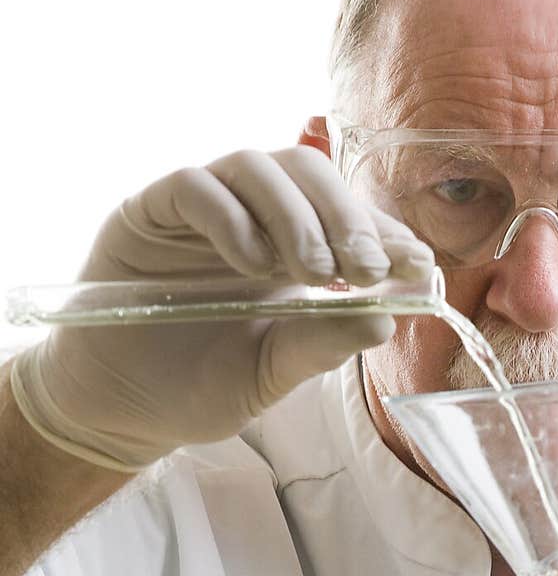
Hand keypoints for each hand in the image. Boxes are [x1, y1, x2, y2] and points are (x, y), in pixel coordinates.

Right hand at [10, 147, 434, 469]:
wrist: (121, 410)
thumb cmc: (199, 388)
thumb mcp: (270, 374)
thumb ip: (320, 344)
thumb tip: (385, 321)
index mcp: (292, 249)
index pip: (349, 217)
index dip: (387, 233)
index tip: (418, 268)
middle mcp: (252, 216)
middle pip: (310, 172)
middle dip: (348, 217)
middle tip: (366, 269)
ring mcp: (202, 208)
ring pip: (258, 166)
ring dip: (296, 214)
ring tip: (311, 272)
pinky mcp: (151, 211)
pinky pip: (195, 185)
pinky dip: (230, 217)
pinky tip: (250, 263)